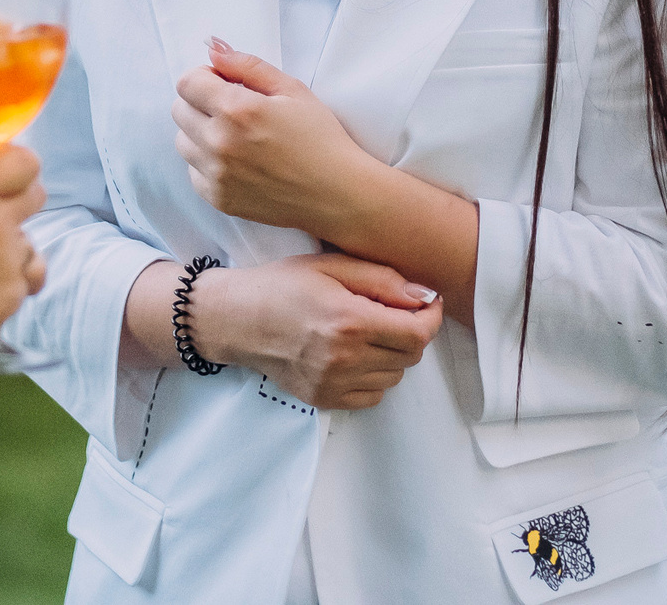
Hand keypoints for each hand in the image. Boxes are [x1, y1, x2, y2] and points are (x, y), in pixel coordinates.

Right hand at [0, 145, 47, 343]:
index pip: (24, 162)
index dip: (17, 168)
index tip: (4, 179)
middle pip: (37, 197)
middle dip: (18, 205)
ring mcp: (10, 260)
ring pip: (32, 246)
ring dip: (14, 252)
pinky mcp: (13, 296)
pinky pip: (23, 283)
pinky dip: (6, 287)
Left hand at [172, 40, 381, 235]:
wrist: (338, 194)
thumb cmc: (321, 138)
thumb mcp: (292, 89)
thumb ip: (247, 65)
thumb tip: (213, 50)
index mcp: (237, 110)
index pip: (187, 83)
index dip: (204, 77)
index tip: (223, 83)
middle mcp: (219, 143)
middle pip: (179, 110)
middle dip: (200, 102)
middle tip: (231, 108)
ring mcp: (217, 175)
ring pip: (183, 142)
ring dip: (200, 133)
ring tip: (235, 136)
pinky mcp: (219, 199)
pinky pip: (193, 172)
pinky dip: (207, 164)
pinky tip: (238, 162)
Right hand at [186, 252, 440, 410]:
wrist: (234, 319)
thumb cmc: (281, 285)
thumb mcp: (331, 266)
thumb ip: (382, 280)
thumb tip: (425, 297)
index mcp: (349, 321)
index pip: (418, 333)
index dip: (431, 317)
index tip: (427, 304)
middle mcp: (344, 359)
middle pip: (410, 357)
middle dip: (411, 333)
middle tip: (392, 313)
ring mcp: (332, 384)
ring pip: (394, 378)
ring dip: (392, 355)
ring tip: (368, 332)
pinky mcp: (322, 399)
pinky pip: (372, 396)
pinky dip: (373, 377)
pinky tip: (354, 355)